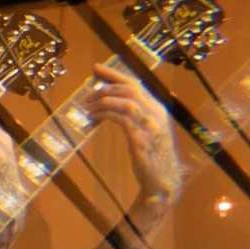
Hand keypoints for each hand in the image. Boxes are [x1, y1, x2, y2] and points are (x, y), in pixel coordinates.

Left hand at [82, 64, 179, 201]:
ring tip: (88, 107)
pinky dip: (105, 115)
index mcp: (158, 108)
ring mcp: (150, 126)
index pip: (135, 83)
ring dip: (103, 101)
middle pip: (129, 89)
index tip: (96, 68)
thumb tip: (110, 101)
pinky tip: (94, 118)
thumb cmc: (151, 156)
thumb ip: (134, 115)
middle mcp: (156, 113)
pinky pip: (121, 119)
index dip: (114, 73)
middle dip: (105, 88)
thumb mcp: (146, 130)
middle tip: (87, 95)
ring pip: (125, 101)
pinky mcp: (141, 139)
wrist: (162, 181)